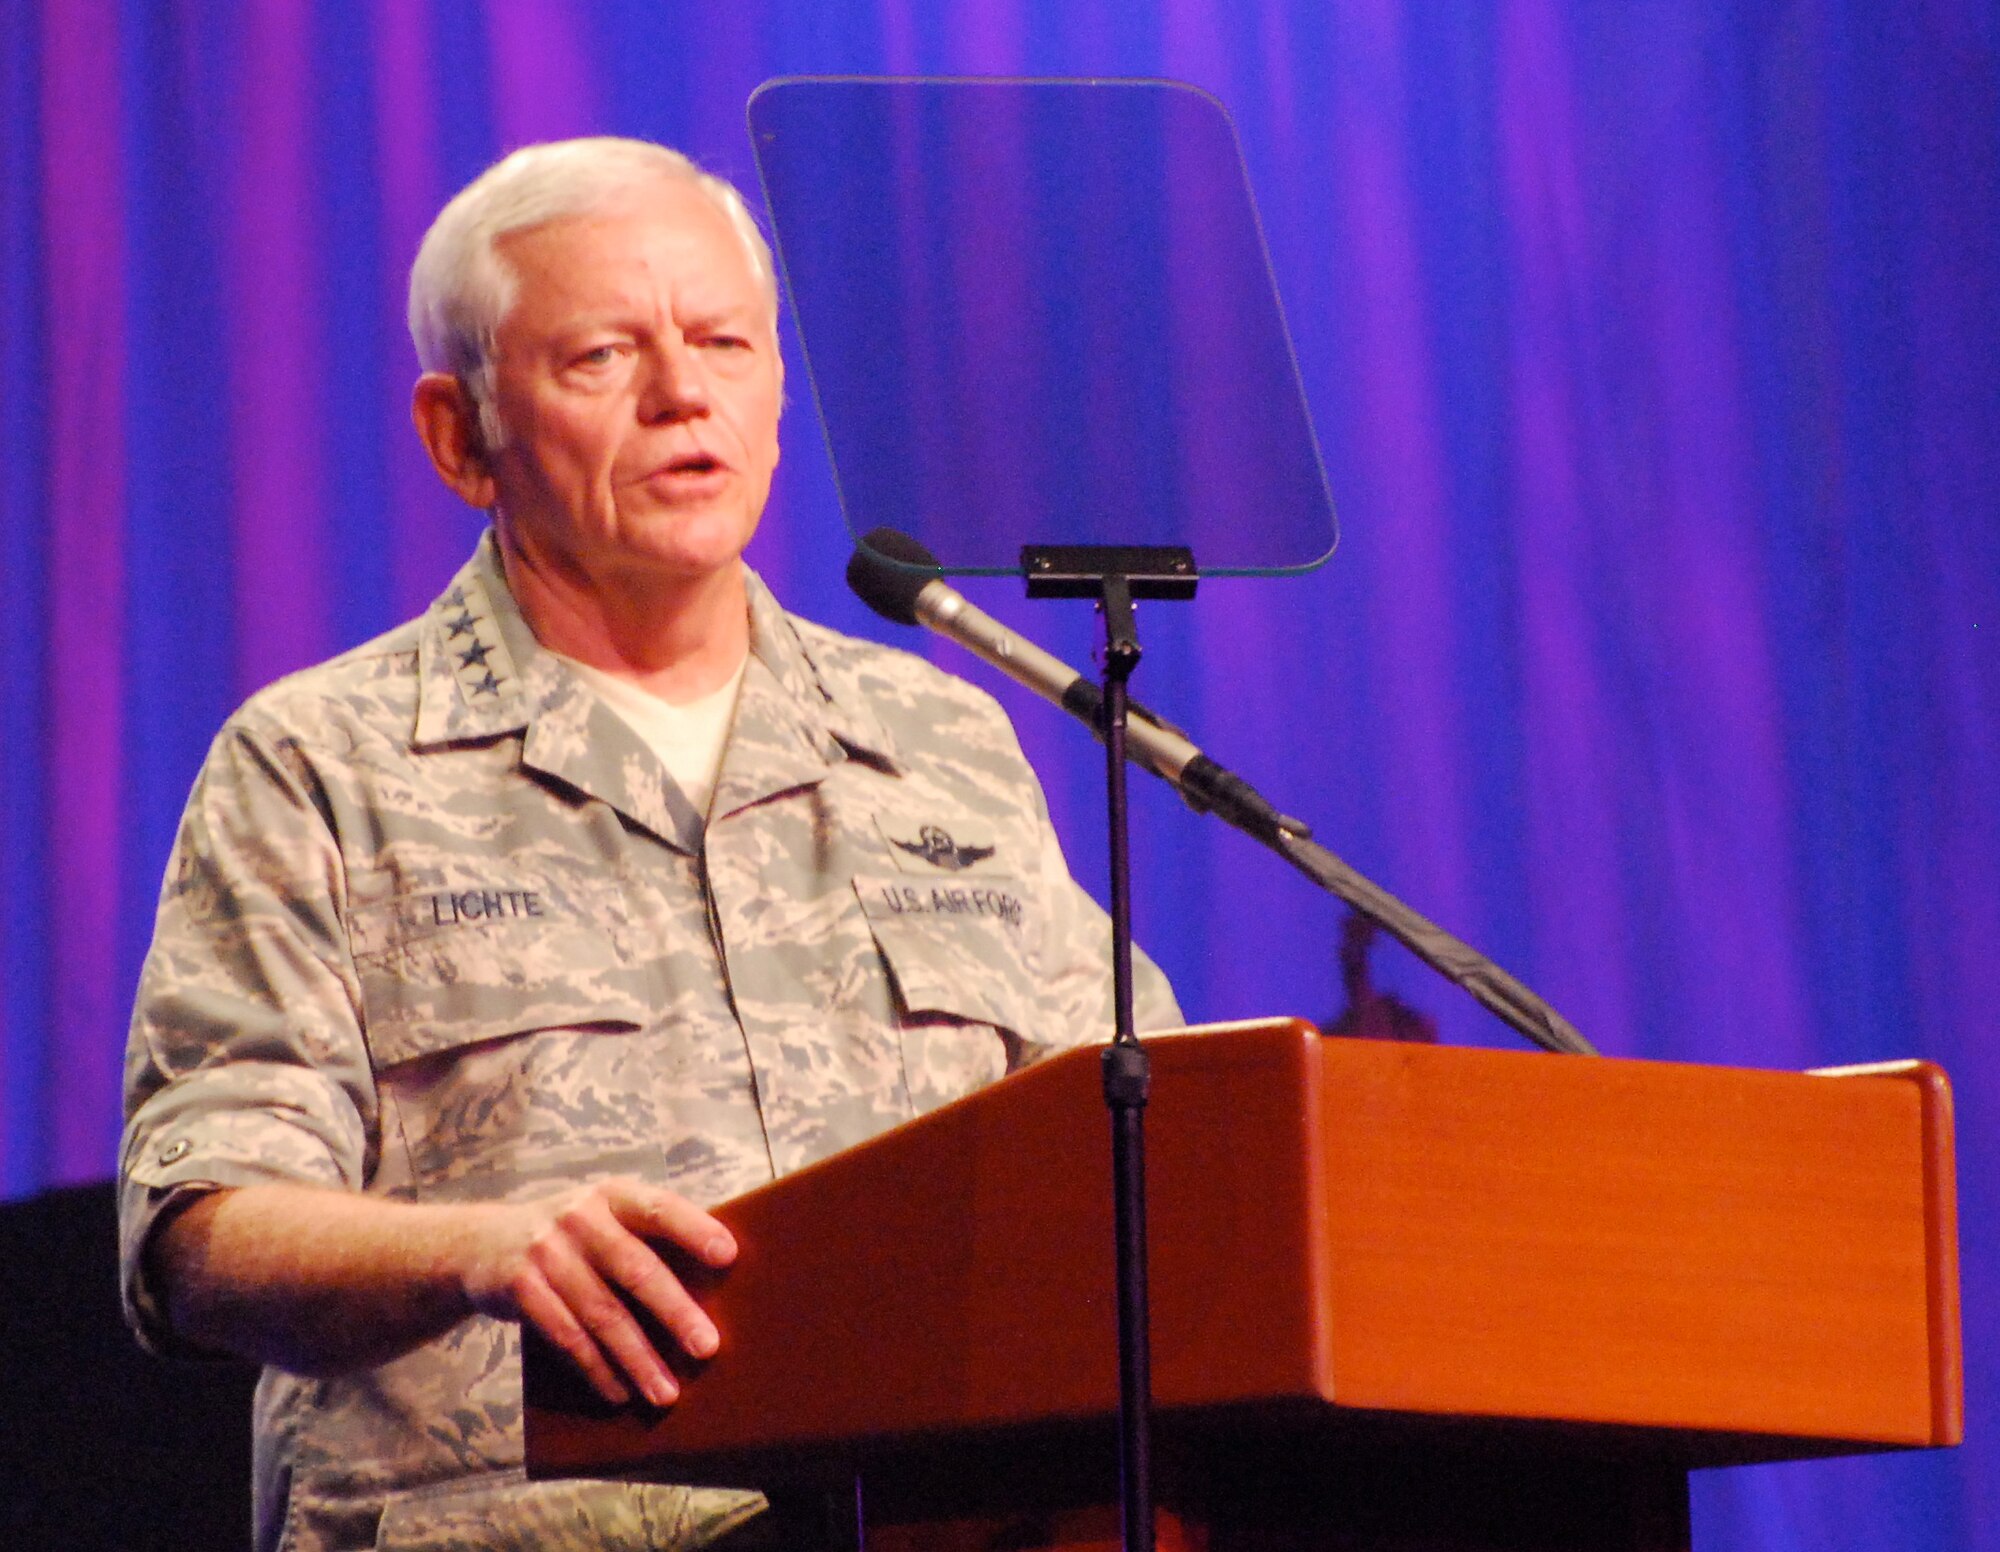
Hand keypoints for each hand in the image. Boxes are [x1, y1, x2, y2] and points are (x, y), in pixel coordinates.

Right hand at [458, 1177, 735, 1406]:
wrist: (482, 1242)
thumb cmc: (573, 1236)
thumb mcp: (604, 1216)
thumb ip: (646, 1237)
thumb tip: (718, 1283)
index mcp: (613, 1195)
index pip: (659, 1208)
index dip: (693, 1229)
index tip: (729, 1255)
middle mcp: (580, 1217)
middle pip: (635, 1268)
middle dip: (674, 1311)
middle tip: (707, 1347)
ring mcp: (547, 1252)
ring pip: (602, 1313)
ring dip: (638, 1359)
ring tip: (666, 1392)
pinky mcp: (522, 1288)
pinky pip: (567, 1337)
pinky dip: (597, 1369)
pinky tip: (620, 1392)